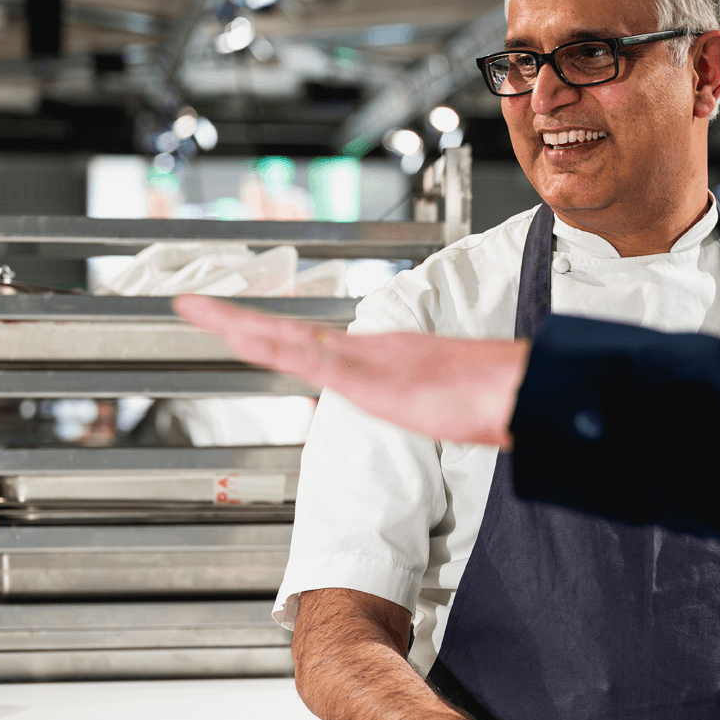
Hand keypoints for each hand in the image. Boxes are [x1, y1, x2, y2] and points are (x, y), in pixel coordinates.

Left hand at [172, 295, 527, 446]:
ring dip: (245, 328)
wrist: (526, 392)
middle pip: (292, 336)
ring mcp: (373, 360)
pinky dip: (279, 345)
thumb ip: (432, 406)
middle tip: (193, 305)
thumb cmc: (500, 401)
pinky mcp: (376, 376)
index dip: (273, 335)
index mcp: (385, 360)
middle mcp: (372, 352)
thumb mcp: (455, 408)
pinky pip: (317, 360)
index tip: (236, 326)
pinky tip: (248, 337)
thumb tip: (435, 414)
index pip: (316, 346)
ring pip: (294, 341)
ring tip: (201, 312)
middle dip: (240, 322)